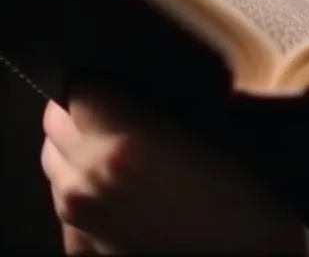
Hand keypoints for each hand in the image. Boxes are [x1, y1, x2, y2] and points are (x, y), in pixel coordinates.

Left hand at [40, 82, 305, 253]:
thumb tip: (143, 83)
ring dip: (80, 145)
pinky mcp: (83, 245)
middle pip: (57, 123)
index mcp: (119, 147)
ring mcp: (79, 217)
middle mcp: (86, 182)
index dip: (105, 77)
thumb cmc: (245, 206)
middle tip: (128, 107)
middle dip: (87, 110)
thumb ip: (166, 105)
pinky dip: (81, 182)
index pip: (80, 87)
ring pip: (54, 161)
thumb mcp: (218, 134)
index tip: (128, 77)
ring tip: (126, 144)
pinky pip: (64, 197)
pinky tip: (122, 182)